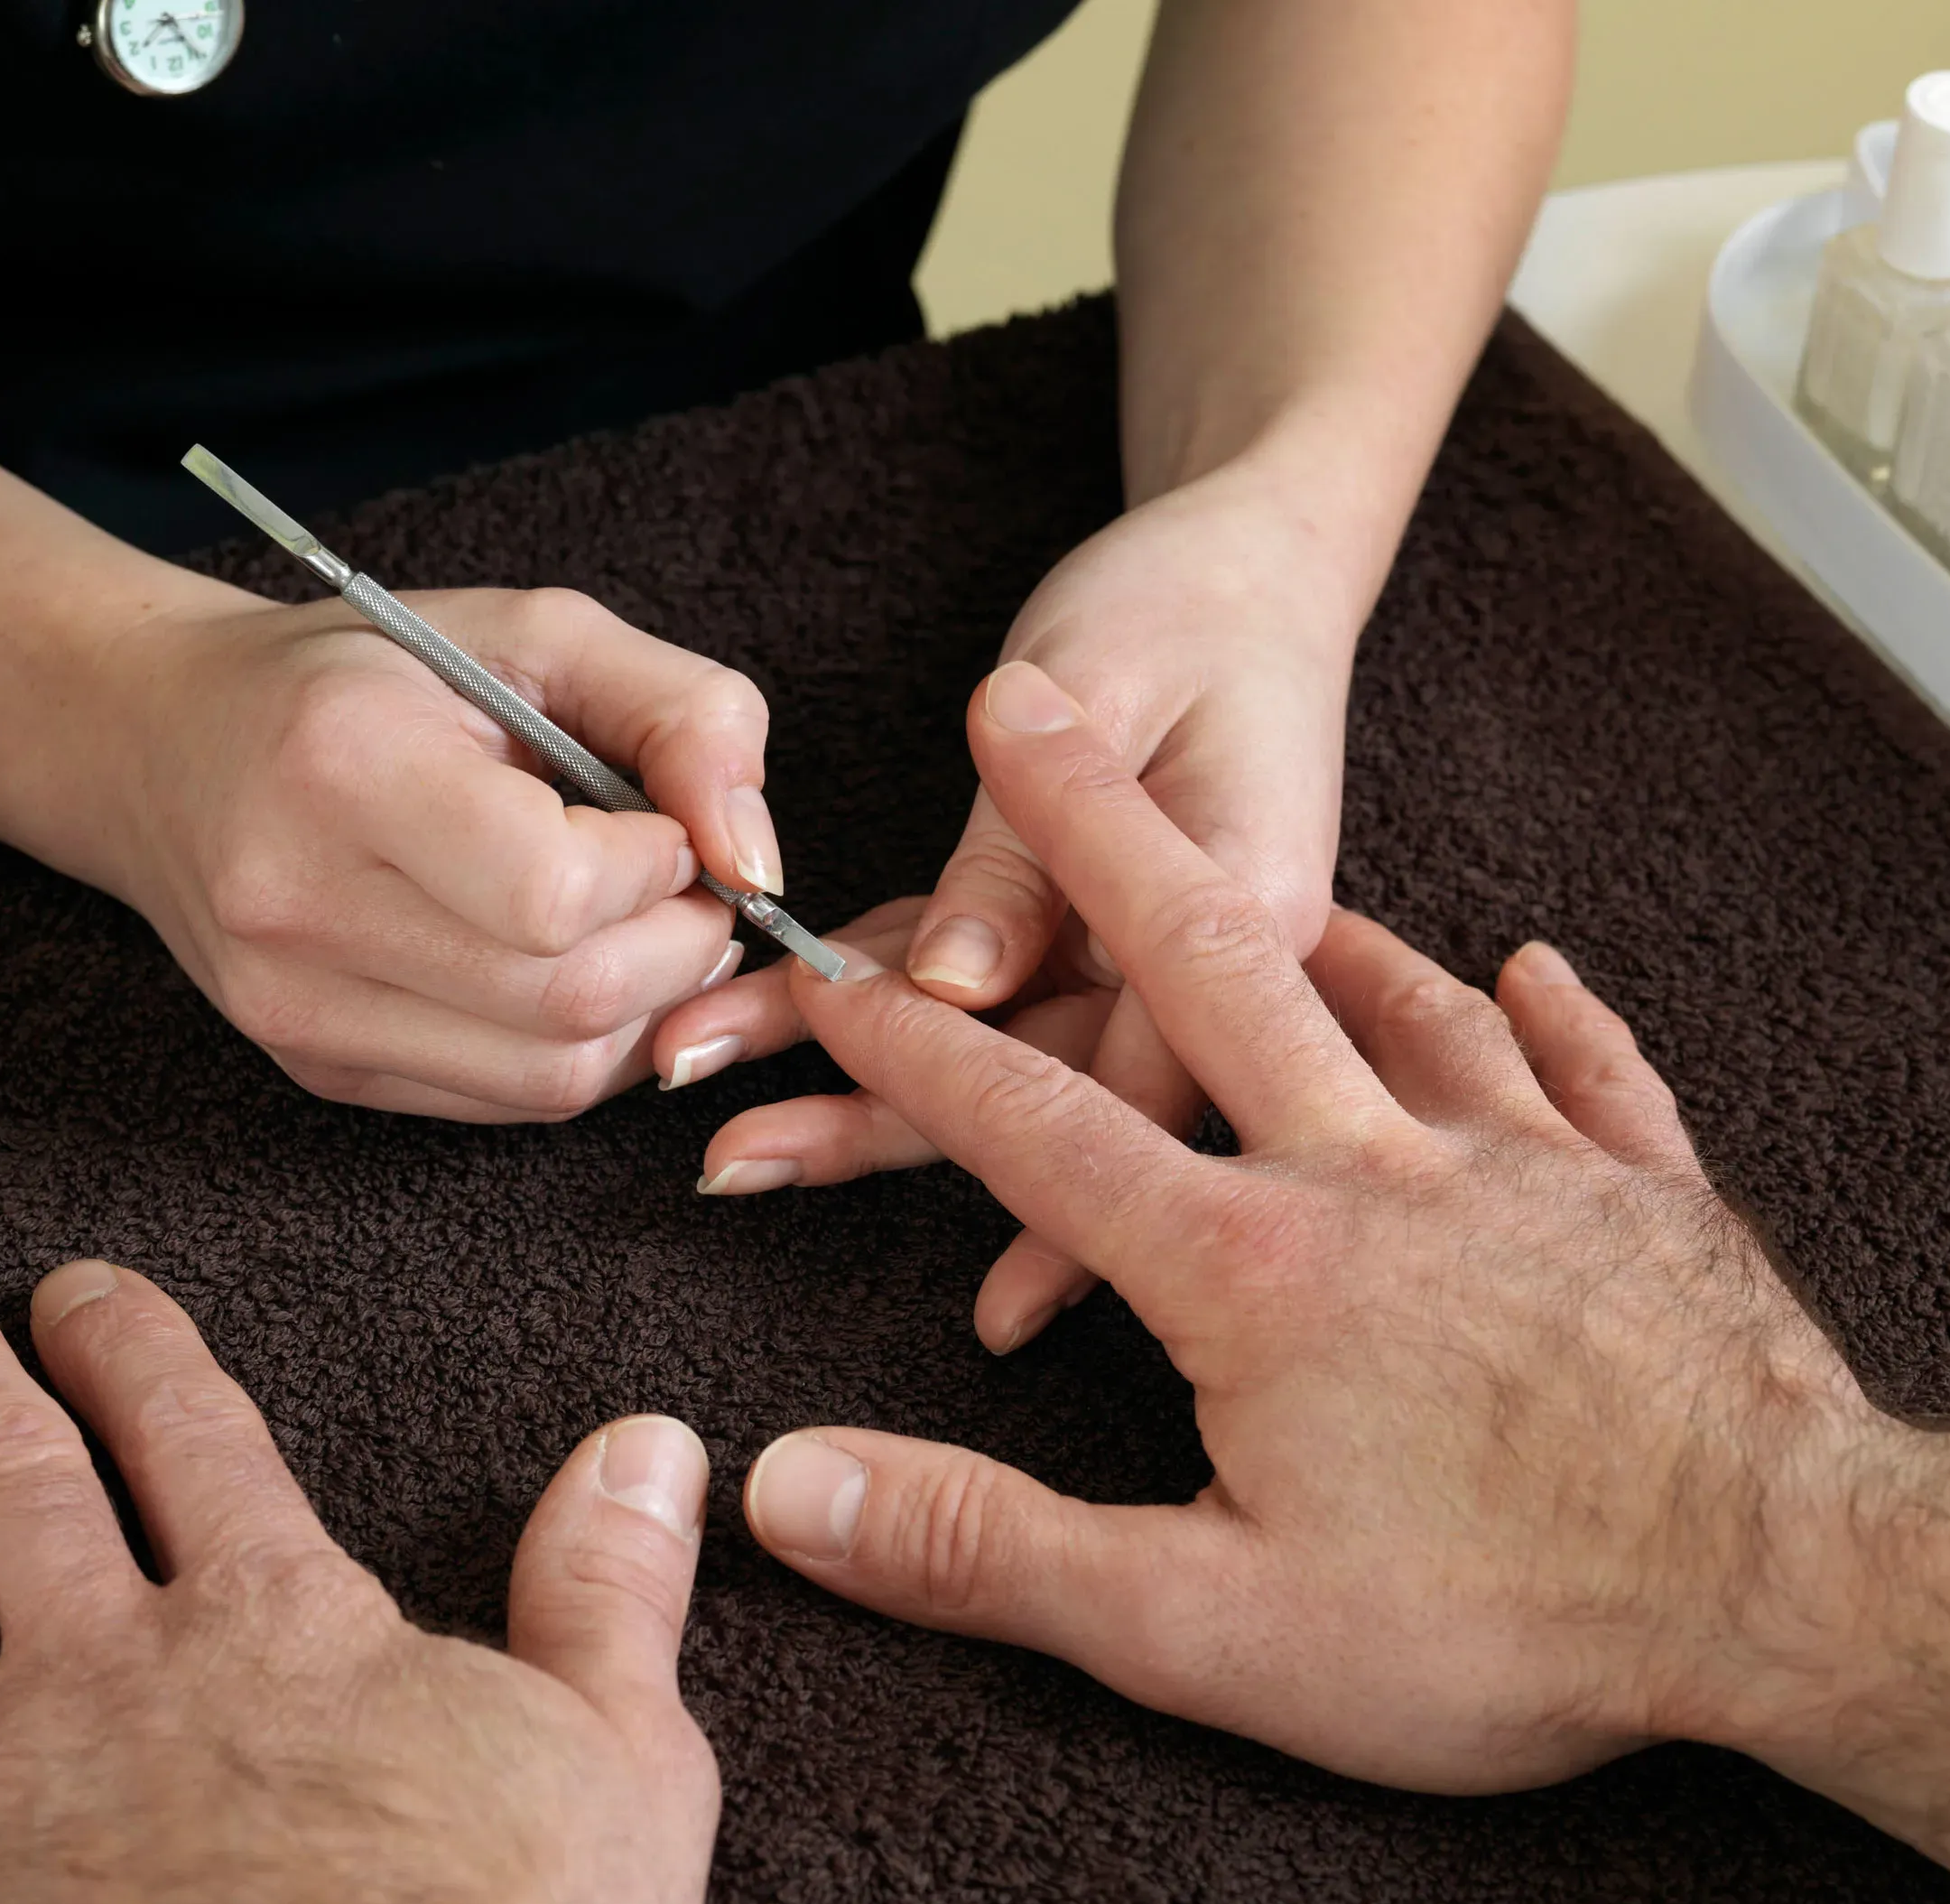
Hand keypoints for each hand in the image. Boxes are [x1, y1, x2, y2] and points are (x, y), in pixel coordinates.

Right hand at [99, 584, 778, 1121]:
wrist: (164, 743)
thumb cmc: (364, 675)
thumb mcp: (534, 632)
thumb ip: (682, 714)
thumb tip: (756, 857)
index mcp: (342, 765)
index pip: (557, 893)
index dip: (653, 869)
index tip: (654, 824)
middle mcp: (297, 904)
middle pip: (570, 1000)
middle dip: (676, 948)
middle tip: (677, 885)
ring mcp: (297, 1009)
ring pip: (552, 1076)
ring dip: (642, 1011)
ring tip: (631, 926)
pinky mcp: (318, 1071)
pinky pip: (508, 1103)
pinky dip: (578, 1050)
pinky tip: (568, 972)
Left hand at [651, 461, 1356, 1343]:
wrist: (1251, 553)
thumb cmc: (1193, 605)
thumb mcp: (1102, 694)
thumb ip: (1030, 855)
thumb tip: (956, 998)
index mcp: (1252, 923)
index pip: (1158, 1088)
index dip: (1080, 1204)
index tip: (998, 1304)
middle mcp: (1202, 975)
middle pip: (1044, 1093)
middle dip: (879, 1129)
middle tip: (728, 1161)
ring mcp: (1132, 964)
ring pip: (979, 1053)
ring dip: (840, 1075)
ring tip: (698, 1102)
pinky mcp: (1069, 936)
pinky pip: (955, 990)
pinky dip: (854, 1000)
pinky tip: (740, 1024)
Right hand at [731, 661, 1902, 1792]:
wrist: (1801, 1586)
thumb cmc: (1500, 1629)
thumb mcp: (1202, 1627)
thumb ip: (981, 1546)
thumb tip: (782, 1490)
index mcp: (1250, 1268)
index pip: (1037, 1133)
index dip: (917, 1058)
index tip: (834, 981)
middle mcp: (1380, 1175)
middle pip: (1208, 968)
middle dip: (1095, 834)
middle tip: (1023, 715)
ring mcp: (1532, 1171)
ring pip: (1408, 998)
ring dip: (1318, 926)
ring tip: (1266, 876)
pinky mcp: (1659, 1201)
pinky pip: (1596, 1069)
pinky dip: (1558, 1013)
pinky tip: (1539, 967)